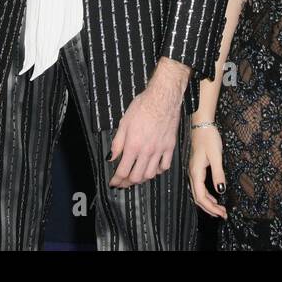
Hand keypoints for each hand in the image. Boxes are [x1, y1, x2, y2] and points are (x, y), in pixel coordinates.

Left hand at [108, 59, 187, 187]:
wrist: (162, 98)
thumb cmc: (142, 107)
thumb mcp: (123, 123)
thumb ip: (117, 143)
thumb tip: (111, 157)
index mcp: (133, 146)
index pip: (123, 171)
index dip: (117, 180)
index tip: (114, 183)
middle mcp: (147, 151)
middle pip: (137, 177)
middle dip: (127, 183)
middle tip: (123, 182)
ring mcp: (160, 150)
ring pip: (151, 174)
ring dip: (142, 178)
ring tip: (137, 176)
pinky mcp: (170, 146)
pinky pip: (165, 166)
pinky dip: (159, 170)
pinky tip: (154, 168)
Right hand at [187, 121, 226, 218]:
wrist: (202, 125)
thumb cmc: (209, 138)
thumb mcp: (216, 156)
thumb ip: (218, 173)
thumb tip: (220, 190)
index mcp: (195, 173)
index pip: (201, 197)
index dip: (211, 208)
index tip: (222, 213)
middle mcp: (192, 174)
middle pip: (198, 198)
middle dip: (210, 209)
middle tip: (223, 215)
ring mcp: (193, 172)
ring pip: (198, 193)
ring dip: (208, 203)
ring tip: (219, 209)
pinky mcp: (196, 169)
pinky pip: (199, 187)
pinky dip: (206, 196)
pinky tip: (214, 198)